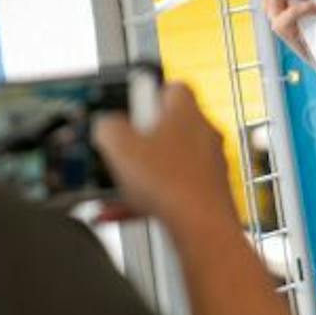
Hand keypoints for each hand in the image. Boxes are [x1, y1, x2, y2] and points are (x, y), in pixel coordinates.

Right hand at [91, 83, 236, 231]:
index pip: (171, 86)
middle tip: (118, 150)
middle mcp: (204, 134)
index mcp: (186, 112)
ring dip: (138, 174)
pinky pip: (170, 191)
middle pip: (166, 128)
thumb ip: (108, 126)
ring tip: (115, 186)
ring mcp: (209, 165)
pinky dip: (145, 200)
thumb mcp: (120, 146)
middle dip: (138, 141)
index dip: (147, 93)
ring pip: (166, 164)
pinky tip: (120, 211)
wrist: (201, 228)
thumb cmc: (171, 184)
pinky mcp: (208, 193)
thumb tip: (106, 124)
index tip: (129, 104)